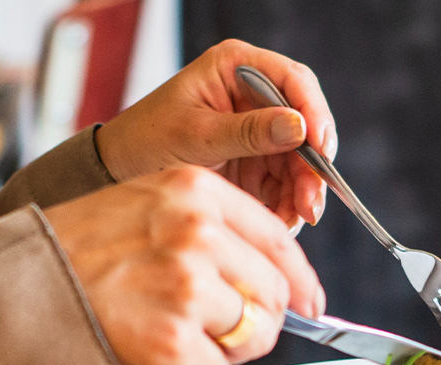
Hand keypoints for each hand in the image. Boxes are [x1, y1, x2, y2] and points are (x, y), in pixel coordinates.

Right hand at [43, 166, 324, 364]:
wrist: (12, 288)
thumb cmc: (75, 250)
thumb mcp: (144, 204)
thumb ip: (210, 227)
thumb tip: (279, 278)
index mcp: (194, 191)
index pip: (279, 241)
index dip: (301, 281)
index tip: (312, 304)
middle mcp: (197, 233)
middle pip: (274, 295)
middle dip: (258, 320)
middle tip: (222, 329)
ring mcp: (186, 288)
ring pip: (251, 335)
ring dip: (222, 346)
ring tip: (171, 331)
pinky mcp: (172, 341)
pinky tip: (152, 350)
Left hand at [95, 40, 335, 232]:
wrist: (120, 172)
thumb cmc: (146, 139)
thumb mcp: (196, 134)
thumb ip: (248, 132)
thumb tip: (299, 127)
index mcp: (237, 67)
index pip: (293, 81)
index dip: (314, 112)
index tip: (320, 146)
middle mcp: (255, 95)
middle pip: (305, 125)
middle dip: (311, 166)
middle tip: (310, 201)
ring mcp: (259, 130)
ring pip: (300, 160)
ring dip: (303, 191)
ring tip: (294, 219)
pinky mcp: (258, 161)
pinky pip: (286, 182)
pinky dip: (289, 204)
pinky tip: (282, 220)